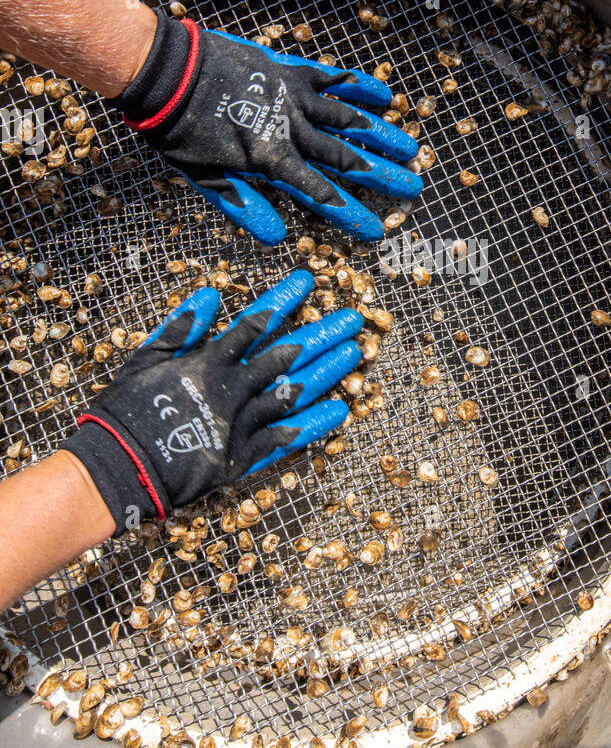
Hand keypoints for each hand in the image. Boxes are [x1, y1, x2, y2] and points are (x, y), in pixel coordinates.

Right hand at [60, 271, 360, 534]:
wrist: (117, 466)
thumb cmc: (125, 410)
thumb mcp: (144, 359)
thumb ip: (179, 327)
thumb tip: (210, 295)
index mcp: (208, 363)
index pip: (254, 324)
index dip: (282, 302)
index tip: (307, 281)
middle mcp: (232, 390)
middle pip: (285, 357)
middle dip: (321, 335)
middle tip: (353, 318)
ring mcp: (240, 425)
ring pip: (293, 394)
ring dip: (326, 373)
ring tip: (355, 353)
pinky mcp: (241, 457)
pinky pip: (283, 440)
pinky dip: (312, 426)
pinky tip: (341, 411)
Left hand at [114, 14, 422, 241]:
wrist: (167, 72)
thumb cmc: (178, 132)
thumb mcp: (203, 178)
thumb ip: (243, 205)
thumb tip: (277, 237)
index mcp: (271, 160)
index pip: (321, 195)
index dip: (352, 215)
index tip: (378, 232)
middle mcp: (292, 129)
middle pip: (346, 158)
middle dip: (382, 177)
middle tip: (414, 188)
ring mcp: (293, 97)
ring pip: (348, 119)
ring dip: (381, 136)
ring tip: (411, 148)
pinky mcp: (288, 72)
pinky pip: (331, 79)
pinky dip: (358, 86)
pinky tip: (384, 94)